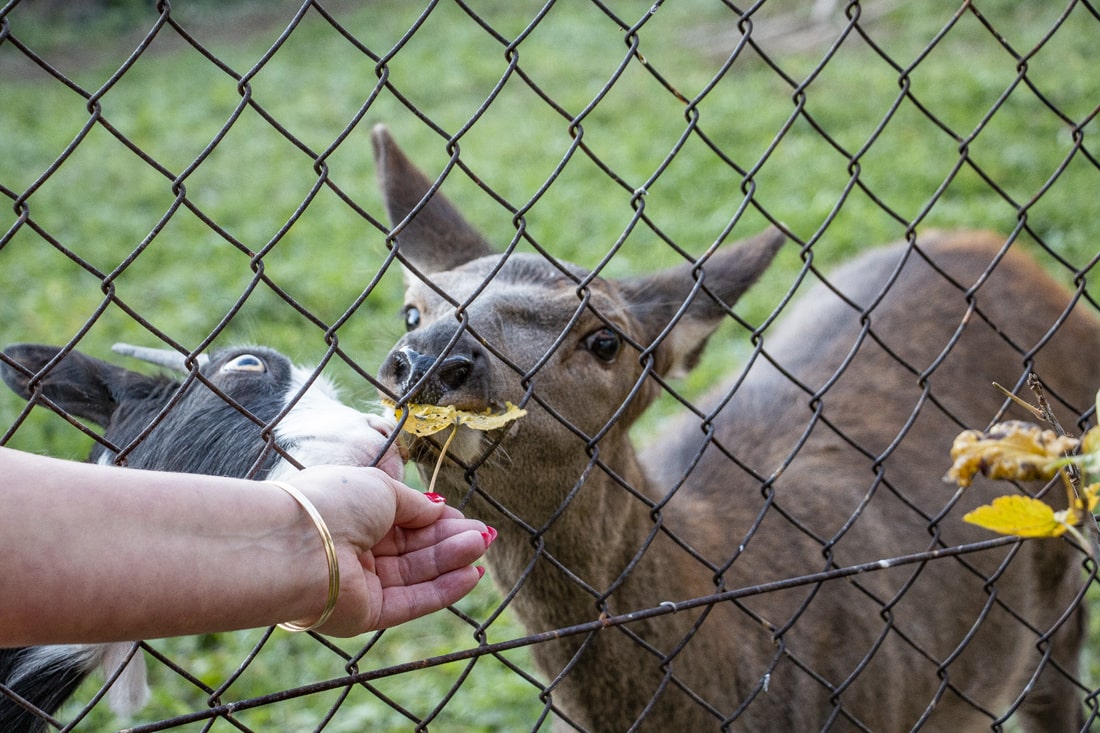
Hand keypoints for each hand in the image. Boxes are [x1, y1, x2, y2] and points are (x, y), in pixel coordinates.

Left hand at [280, 466, 491, 635]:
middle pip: (413, 549)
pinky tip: (470, 576)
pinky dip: (443, 590)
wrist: (295, 547)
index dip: (436, 521)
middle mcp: (356, 550)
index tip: (466, 518)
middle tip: (485, 534)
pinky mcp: (367, 614)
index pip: (403, 521)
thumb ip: (415, 504)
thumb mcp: (381, 490)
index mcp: (353, 515)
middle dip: (450, 540)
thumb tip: (439, 509)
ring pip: (416, 574)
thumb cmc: (333, 504)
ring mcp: (361, 584)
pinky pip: (412, 602)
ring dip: (452, 561)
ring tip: (483, 547)